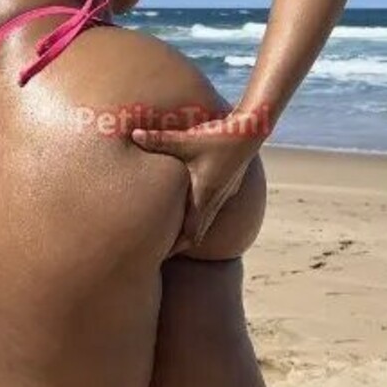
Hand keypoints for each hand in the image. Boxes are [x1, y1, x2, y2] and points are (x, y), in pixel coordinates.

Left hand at [130, 110, 265, 252]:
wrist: (252, 130)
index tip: (158, 256)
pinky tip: (189, 205)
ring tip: (169, 233)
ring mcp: (224, 195)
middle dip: (179, 244)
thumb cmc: (218, 137)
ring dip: (190, 229)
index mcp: (204, 197)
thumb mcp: (185, 140)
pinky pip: (212, 208)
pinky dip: (199, 214)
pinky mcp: (229, 186)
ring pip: (205, 222)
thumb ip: (158, 140)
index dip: (174, 248)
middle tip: (158, 250)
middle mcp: (215, 201)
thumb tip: (134, 135)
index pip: (189, 235)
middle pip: (196, 234)